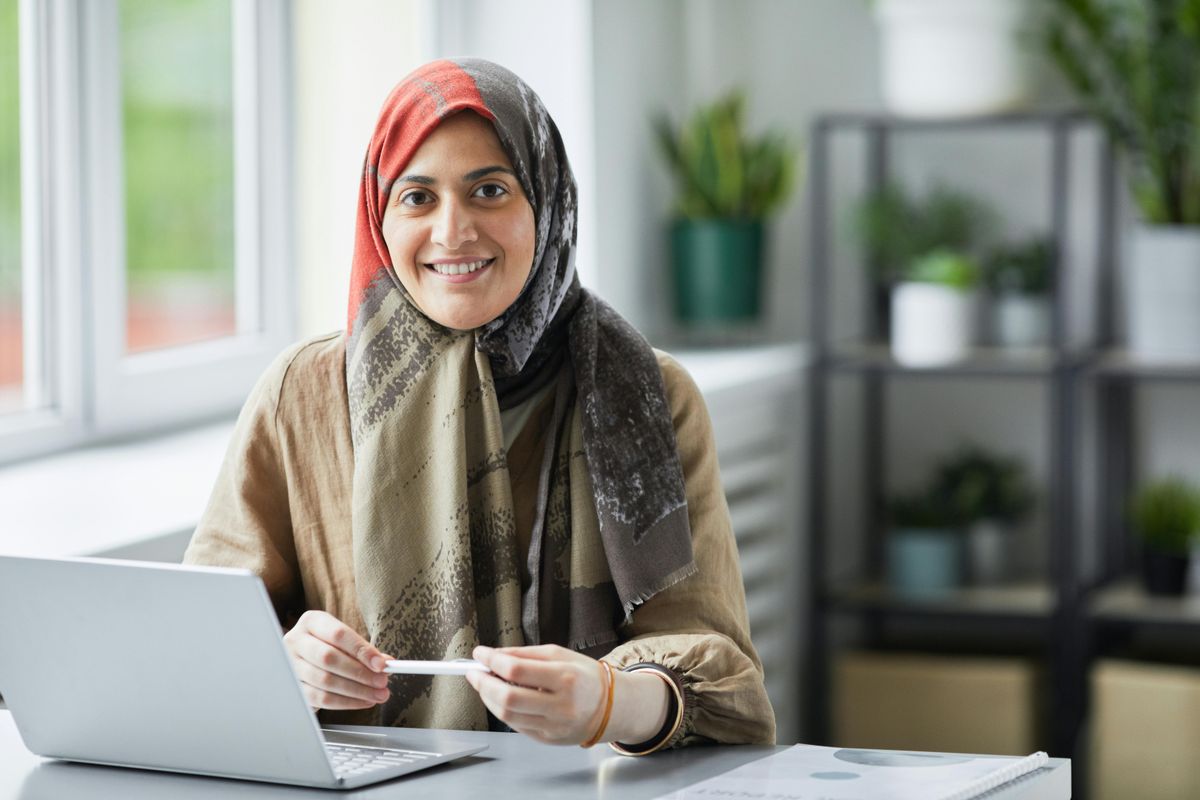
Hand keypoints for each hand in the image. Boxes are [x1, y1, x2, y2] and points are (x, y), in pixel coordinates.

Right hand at [283, 610, 392, 709]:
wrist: (304, 659)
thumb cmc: (328, 645)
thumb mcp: (344, 640)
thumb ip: (364, 650)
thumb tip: (386, 663)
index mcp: (311, 621)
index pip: (338, 634)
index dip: (362, 650)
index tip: (382, 664)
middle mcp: (295, 641)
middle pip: (329, 658)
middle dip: (360, 673)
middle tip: (382, 682)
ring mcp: (290, 666)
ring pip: (325, 681)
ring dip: (356, 691)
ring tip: (377, 694)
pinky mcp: (293, 688)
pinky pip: (320, 698)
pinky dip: (346, 702)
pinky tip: (363, 701)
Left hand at [466, 644, 668, 745]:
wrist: (609, 707)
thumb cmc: (584, 676)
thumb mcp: (559, 654)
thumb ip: (525, 654)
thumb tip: (494, 655)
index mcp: (565, 677)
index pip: (517, 670)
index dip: (492, 661)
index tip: (480, 653)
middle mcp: (560, 705)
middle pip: (508, 698)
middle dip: (483, 683)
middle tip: (474, 671)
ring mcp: (554, 726)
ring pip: (507, 716)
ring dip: (488, 698)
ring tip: (485, 684)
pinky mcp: (547, 739)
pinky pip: (516, 725)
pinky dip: (502, 710)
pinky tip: (500, 698)